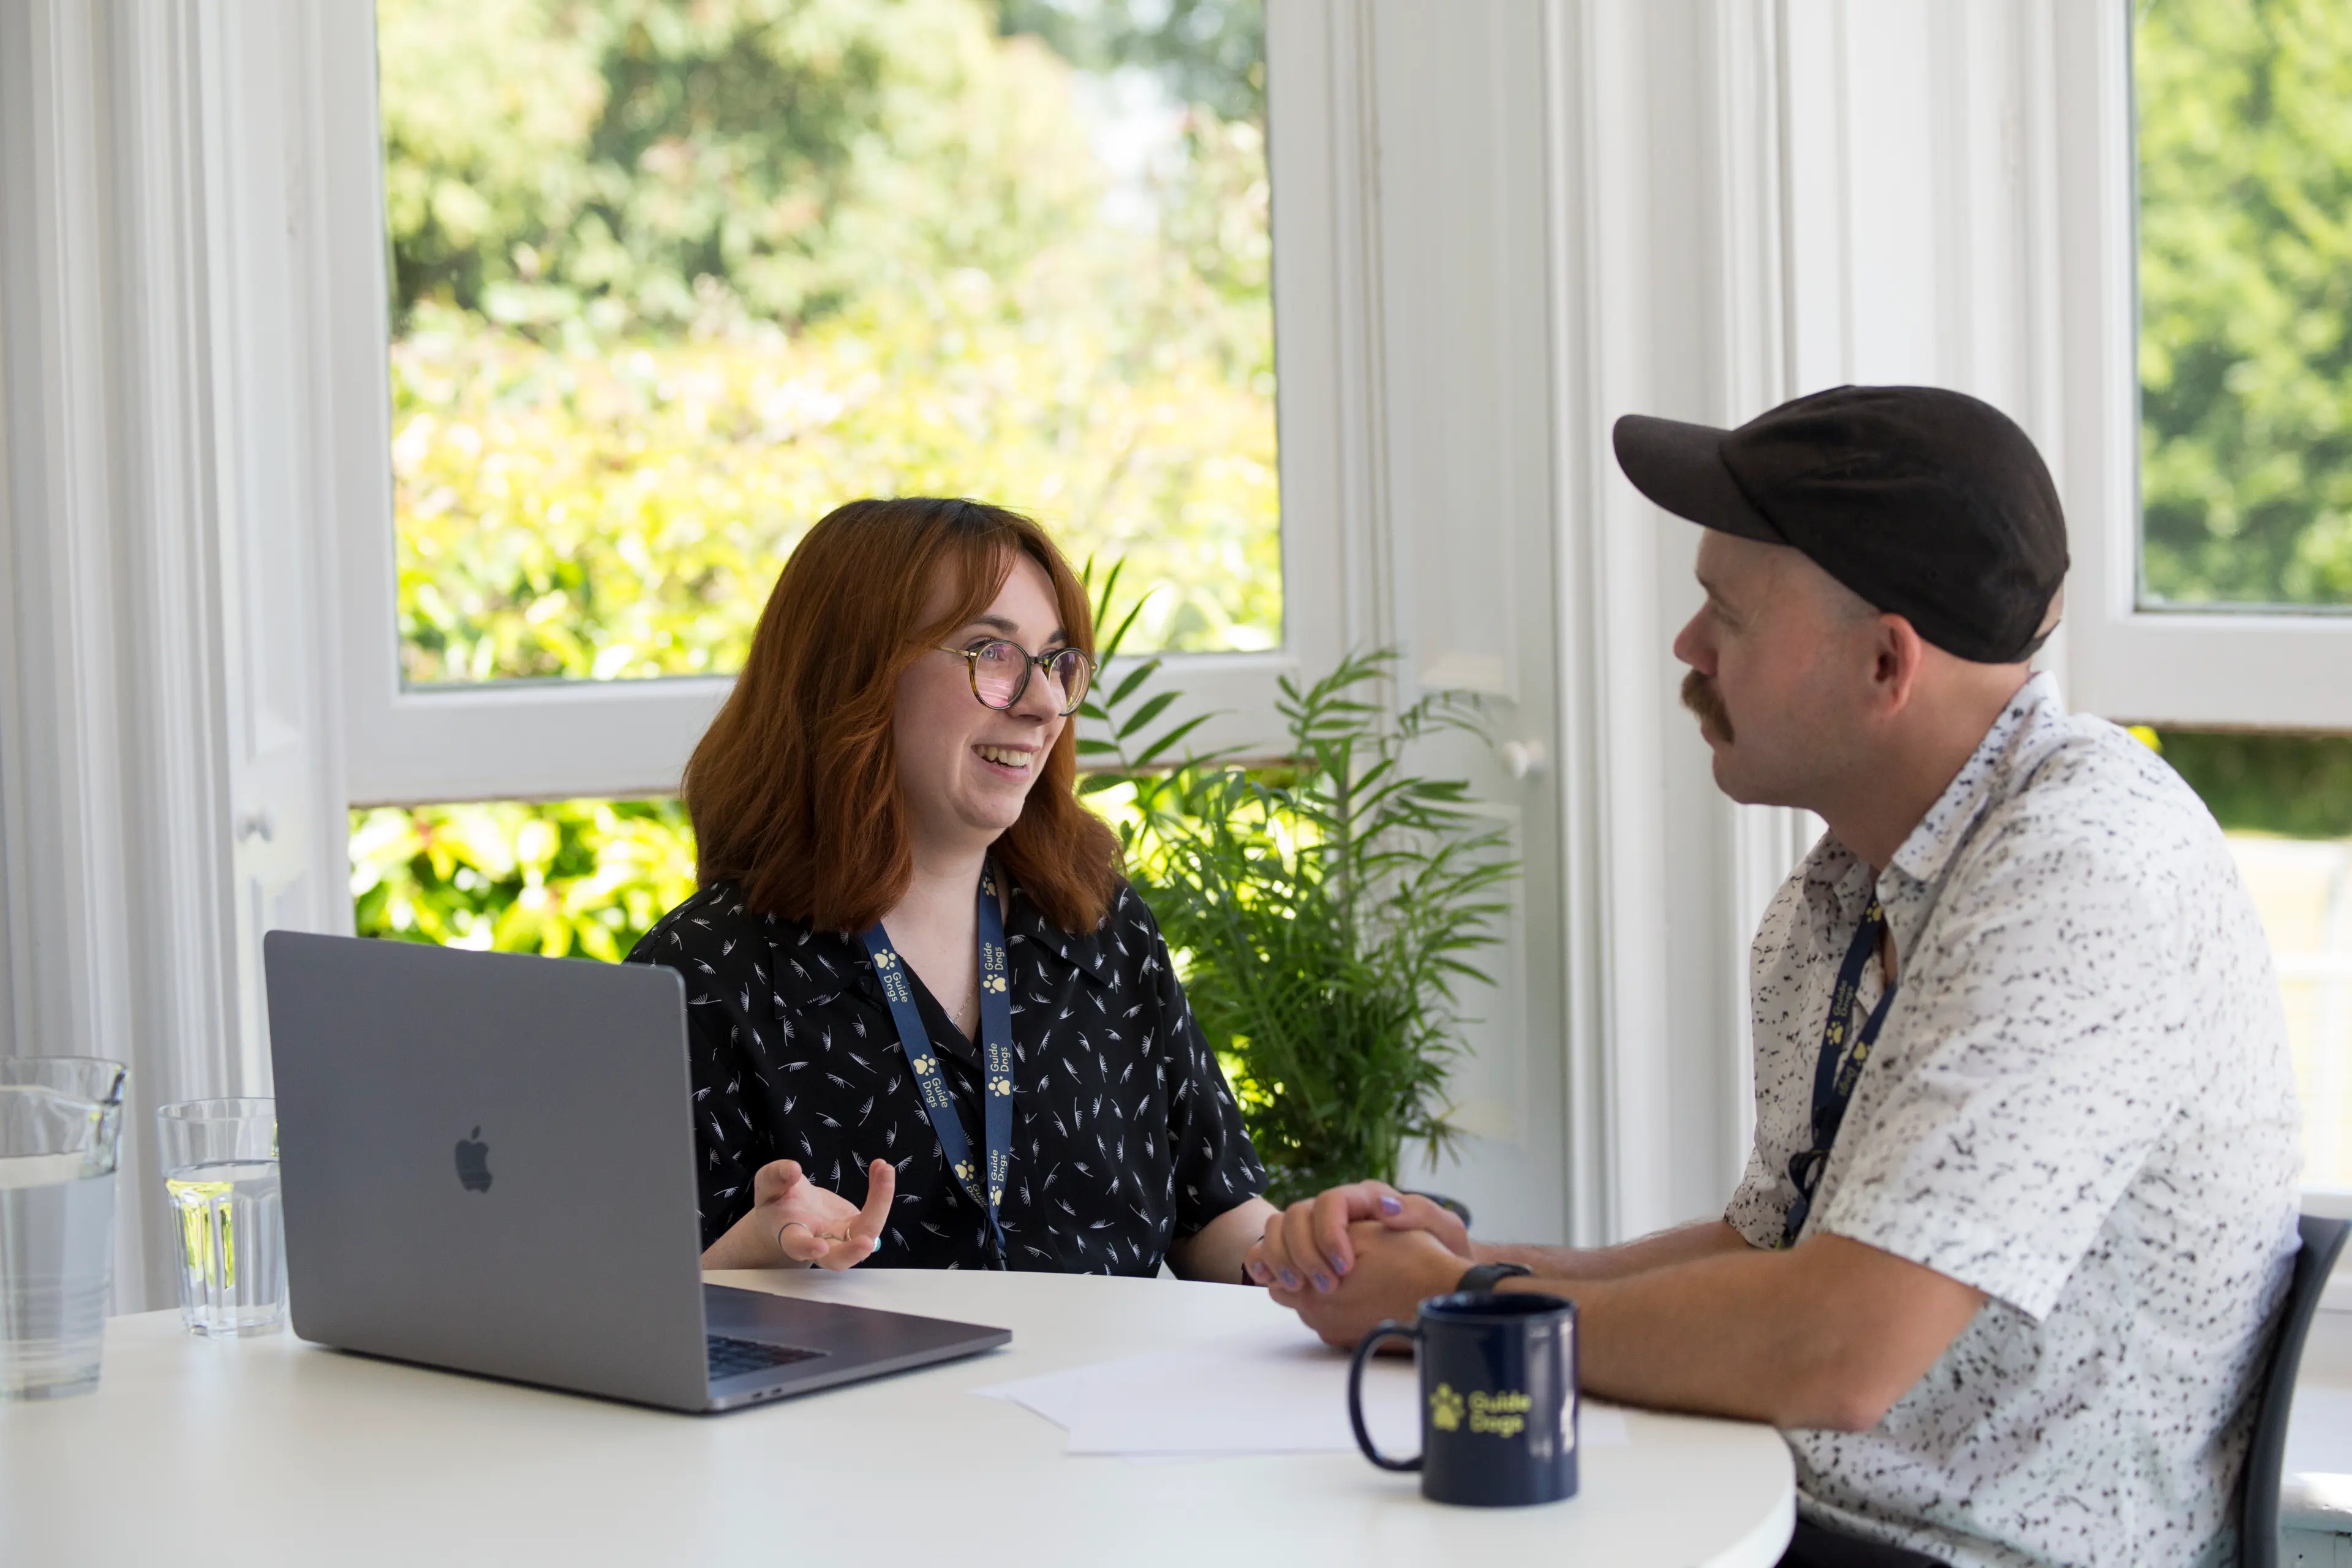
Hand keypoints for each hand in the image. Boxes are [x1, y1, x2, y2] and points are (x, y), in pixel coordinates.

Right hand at [706, 1158, 894, 1270]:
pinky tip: (882, 1167)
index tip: (820, 1247)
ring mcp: (842, 1237)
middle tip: (866, 1243)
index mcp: (791, 1235)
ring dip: (879, 1205)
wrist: (790, 1214)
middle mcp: (820, 1243)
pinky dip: (881, 1192)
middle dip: (851, 1253)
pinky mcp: (857, 1225)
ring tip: (884, 1171)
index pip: (797, 1246)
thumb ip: (776, 1177)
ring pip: (865, 1233)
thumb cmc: (776, 1203)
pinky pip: (874, 1213)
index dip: (808, 1249)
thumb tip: (792, 1169)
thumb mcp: (768, 1186)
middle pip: (837, 1259)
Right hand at [1243, 1180, 1472, 1291]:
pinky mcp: (1307, 1256)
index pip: (1331, 1201)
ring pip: (1279, 1229)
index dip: (1329, 1232)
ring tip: (1297, 1289)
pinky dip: (1264, 1261)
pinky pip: (1271, 1249)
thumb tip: (1386, 1208)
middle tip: (1324, 1286)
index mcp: (1365, 1199)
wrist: (1438, 1277)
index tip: (1344, 1267)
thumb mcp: (1443, 1228)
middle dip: (1303, 1251)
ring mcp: (1318, 1232)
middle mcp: (1337, 1212)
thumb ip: (1420, 1212)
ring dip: (1280, 1258)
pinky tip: (1270, 1280)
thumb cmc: (1442, 1251)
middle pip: (1298, 1215)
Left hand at [1268, 1221, 1467, 1347]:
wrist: (1449, 1297)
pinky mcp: (1350, 1339)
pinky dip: (1333, 1299)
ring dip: (1314, 1282)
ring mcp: (1334, 1330)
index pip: (1272, 1265)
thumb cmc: (1414, 1259)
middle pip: (1283, 1286)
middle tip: (1320, 1247)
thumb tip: (1296, 1228)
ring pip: (1305, 1301)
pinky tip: (1357, 1283)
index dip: (1282, 1245)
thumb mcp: (1367, 1232)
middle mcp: (1319, 1317)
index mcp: (1315, 1291)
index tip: (1303, 1237)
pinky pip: (1328, 1315)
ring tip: (1341, 1264)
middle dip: (1294, 1263)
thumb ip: (1324, 1231)